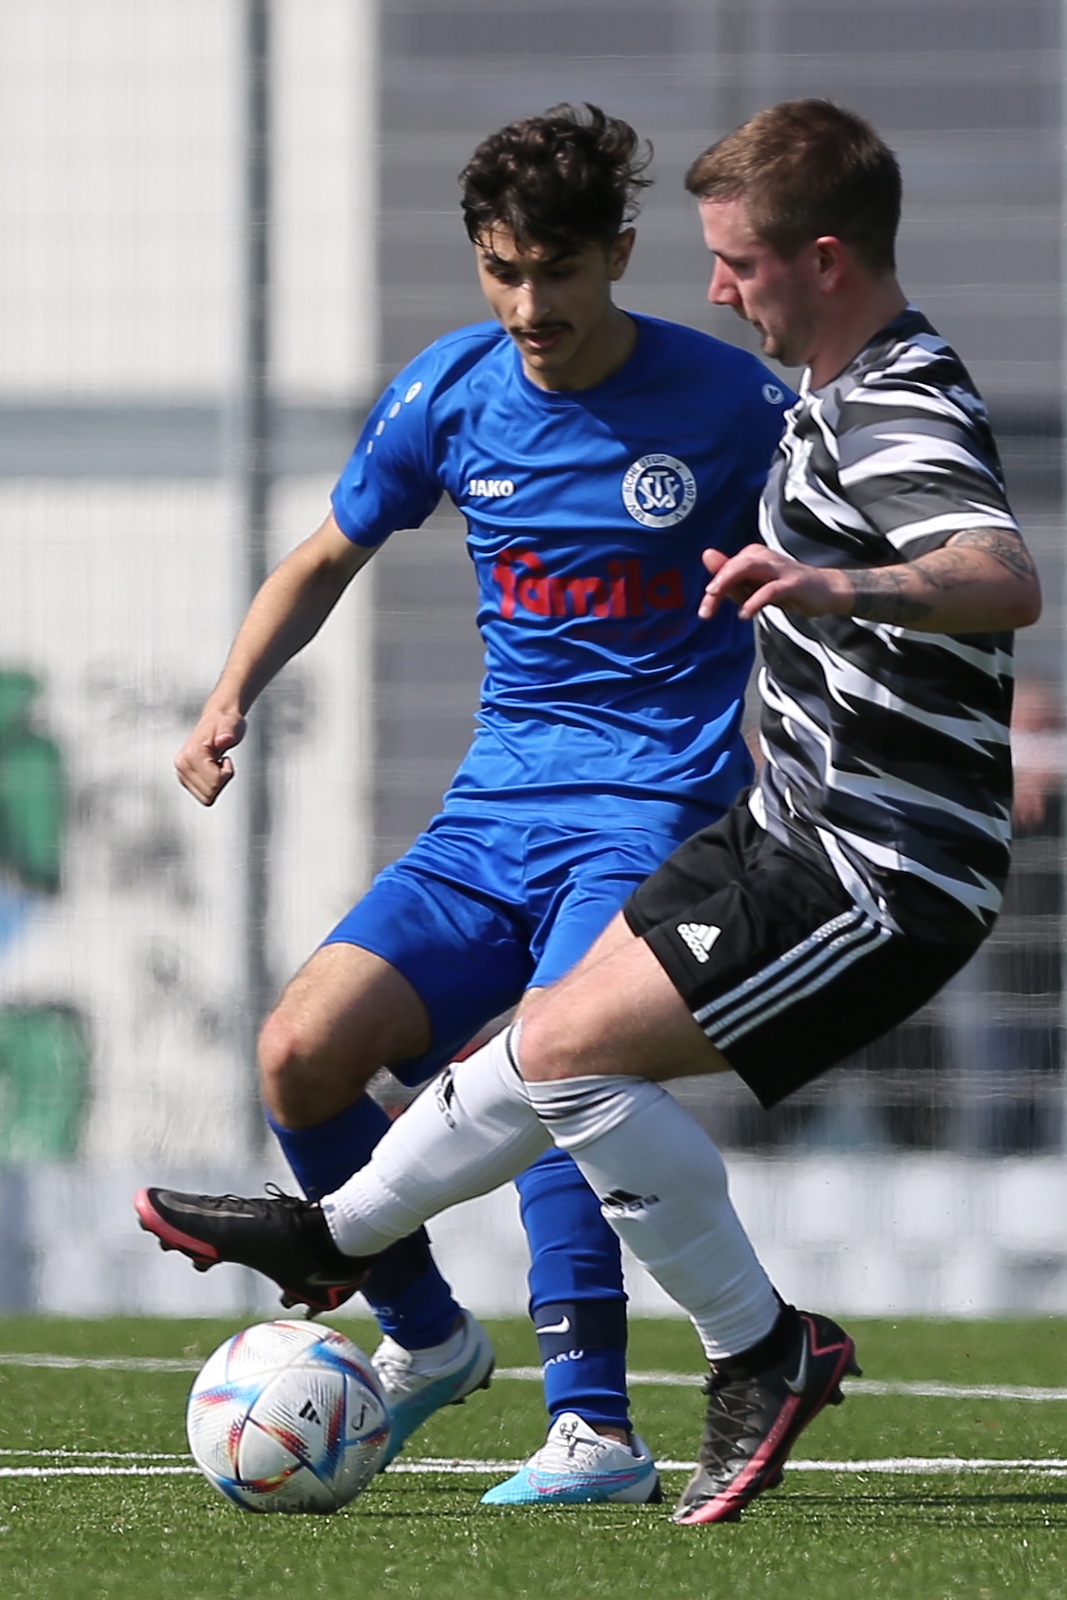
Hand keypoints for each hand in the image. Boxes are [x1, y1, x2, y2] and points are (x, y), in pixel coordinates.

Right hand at [174, 704, 246, 804]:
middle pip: (209, 794)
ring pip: (206, 797)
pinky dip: (212, 785)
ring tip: (216, 765)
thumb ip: (228, 732)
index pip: (213, 783)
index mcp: (192, 754)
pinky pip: (203, 795)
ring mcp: (182, 772)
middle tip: (221, 763)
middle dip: (221, 781)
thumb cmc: (225, 723)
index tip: (225, 759)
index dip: (226, 774)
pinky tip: (212, 770)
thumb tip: (224, 738)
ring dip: (216, 784)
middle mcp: (183, 764)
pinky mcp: (185, 778)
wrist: (217, 719)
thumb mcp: (231, 725)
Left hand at [698, 545, 850, 620]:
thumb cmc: (786, 590)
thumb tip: (707, 556)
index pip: (726, 569)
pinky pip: (770, 589)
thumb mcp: (754, 589)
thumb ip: (731, 580)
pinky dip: (755, 601)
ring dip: (727, 582)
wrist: (826, 591)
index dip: (713, 590)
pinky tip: (744, 614)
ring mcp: (779, 569)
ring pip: (747, 568)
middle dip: (716, 586)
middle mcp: (764, 557)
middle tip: (705, 611)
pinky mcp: (793, 583)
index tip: (705, 611)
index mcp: (753, 556)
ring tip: (714, 598)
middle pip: (733, 565)